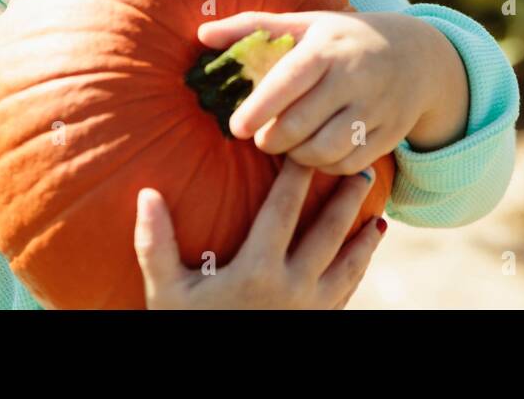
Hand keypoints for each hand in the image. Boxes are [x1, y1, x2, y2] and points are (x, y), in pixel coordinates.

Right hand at [134, 158, 385, 308]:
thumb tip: (146, 193)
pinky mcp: (315, 327)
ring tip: (377, 219)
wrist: (209, 386)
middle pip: (329, 233)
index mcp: (257, 270)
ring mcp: (309, 312)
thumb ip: (156, 243)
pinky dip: (356, 274)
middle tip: (361, 171)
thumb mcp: (166, 291)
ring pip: (347, 269)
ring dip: (363, 242)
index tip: (307, 148)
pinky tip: (360, 263)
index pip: (284, 209)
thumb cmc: (186, 332)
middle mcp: (292, 289)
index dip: (297, 175)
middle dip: (346, 200)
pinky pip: (344, 296)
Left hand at [195, 10, 469, 174]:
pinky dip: (325, 165)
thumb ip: (253, 27)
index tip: (237, 127)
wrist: (416, 55)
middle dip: (273, 139)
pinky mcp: (389, 135)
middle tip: (261, 138)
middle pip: (302, 124)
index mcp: (329, 47)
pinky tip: (315, 152)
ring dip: (297, 156)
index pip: (289, 80)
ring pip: (324, 150)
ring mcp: (375, 109)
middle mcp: (355, 78)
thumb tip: (201, 33)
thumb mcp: (305, 24)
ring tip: (287, 145)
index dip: (260, 108)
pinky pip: (347, 165)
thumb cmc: (343, 39)